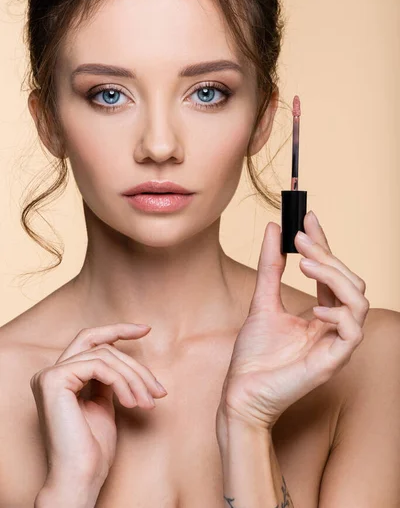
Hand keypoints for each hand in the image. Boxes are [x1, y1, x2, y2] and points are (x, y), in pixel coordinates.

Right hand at [30, 323, 167, 488]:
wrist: (81, 476)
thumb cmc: (94, 448)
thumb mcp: (104, 403)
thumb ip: (108, 379)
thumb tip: (126, 360)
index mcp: (61, 377)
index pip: (91, 340)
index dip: (118, 330)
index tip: (145, 329)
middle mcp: (50, 373)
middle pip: (100, 345)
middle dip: (134, 361)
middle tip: (158, 388)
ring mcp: (49, 375)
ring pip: (105, 356)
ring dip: (134, 378)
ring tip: (148, 402)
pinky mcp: (53, 380)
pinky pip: (99, 367)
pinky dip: (122, 382)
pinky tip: (132, 403)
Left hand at [217, 211, 369, 430]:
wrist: (241, 391)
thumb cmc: (254, 355)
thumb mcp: (262, 300)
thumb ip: (270, 267)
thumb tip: (273, 228)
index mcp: (321, 314)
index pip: (332, 272)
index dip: (324, 243)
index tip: (308, 218)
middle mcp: (333, 326)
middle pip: (351, 281)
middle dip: (328, 254)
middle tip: (300, 239)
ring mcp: (335, 344)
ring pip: (359, 300)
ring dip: (334, 275)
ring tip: (305, 264)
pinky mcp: (333, 361)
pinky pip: (353, 331)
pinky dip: (339, 313)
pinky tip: (316, 309)